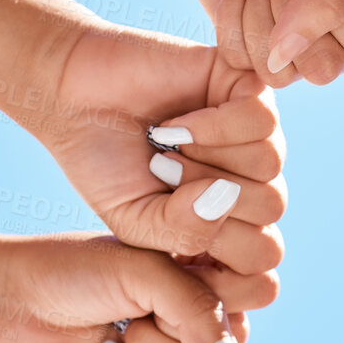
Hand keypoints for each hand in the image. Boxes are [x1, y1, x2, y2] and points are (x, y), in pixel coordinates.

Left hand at [0, 233, 249, 342]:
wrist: (13, 303)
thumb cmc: (77, 271)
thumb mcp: (146, 271)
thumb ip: (199, 309)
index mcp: (204, 274)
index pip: (250, 294)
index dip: (214, 291)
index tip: (171, 269)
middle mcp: (198, 318)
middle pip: (229, 341)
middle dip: (175, 325)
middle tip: (134, 306)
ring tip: (117, 328)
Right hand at [36, 24, 286, 305]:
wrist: (73, 98)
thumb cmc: (105, 164)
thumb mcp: (135, 223)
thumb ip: (183, 233)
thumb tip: (226, 196)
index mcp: (232, 219)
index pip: (265, 255)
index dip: (222, 251)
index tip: (173, 237)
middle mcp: (251, 176)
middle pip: (270, 206)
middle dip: (205, 197)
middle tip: (159, 175)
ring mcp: (255, 132)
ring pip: (268, 162)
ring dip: (204, 159)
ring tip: (163, 147)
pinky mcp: (248, 86)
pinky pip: (260, 119)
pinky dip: (212, 126)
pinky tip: (175, 124)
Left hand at [144, 0, 343, 84]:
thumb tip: (288, 56)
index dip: (340, 17)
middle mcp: (343, 21)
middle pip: (328, 69)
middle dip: (292, 16)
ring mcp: (297, 36)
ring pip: (286, 74)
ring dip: (260, 22)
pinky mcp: (251, 42)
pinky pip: (247, 68)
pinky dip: (233, 27)